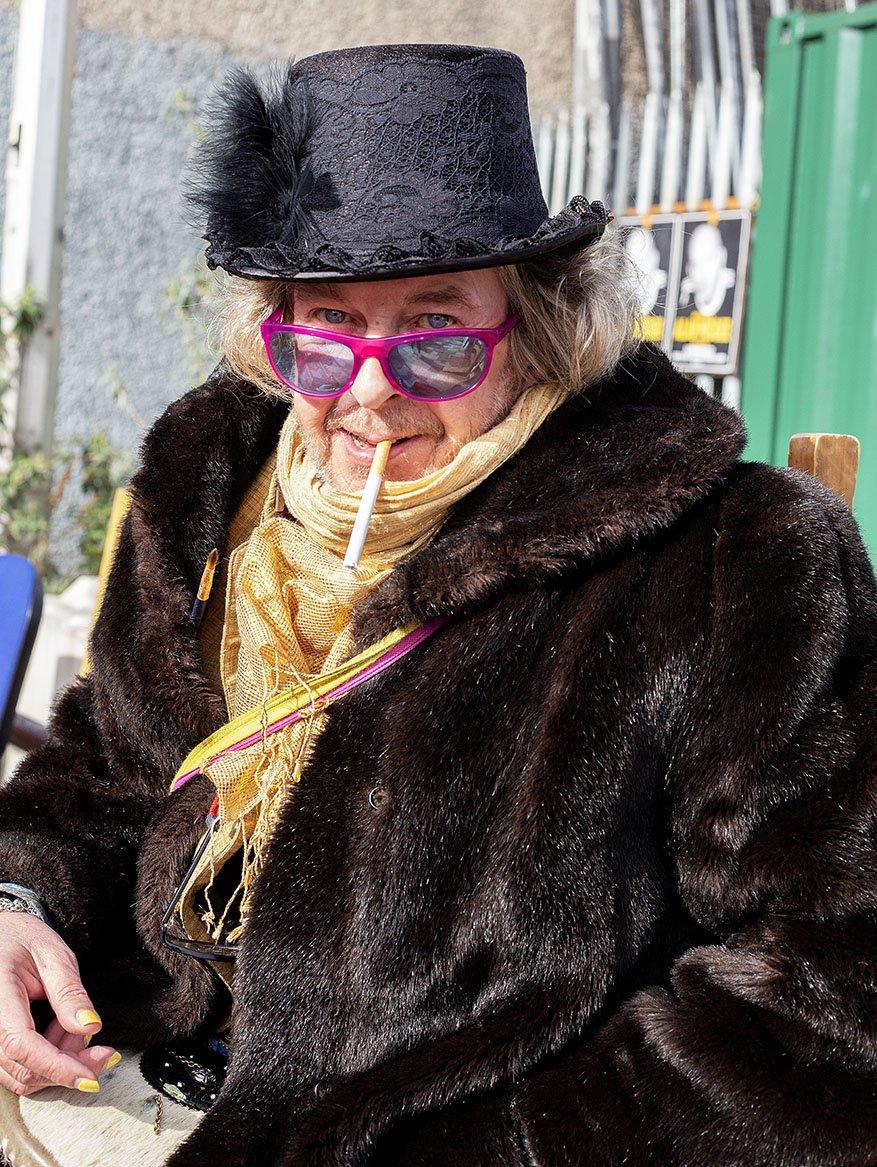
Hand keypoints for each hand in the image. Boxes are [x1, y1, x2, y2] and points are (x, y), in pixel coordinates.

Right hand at [0, 912, 120, 1095]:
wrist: (2, 936)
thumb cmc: (25, 940)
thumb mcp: (54, 955)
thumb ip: (70, 992)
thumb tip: (91, 1027)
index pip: (22, 1044)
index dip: (57, 1067)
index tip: (91, 1077)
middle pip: (23, 1067)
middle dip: (68, 1066)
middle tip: (99, 1046)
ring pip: (19, 1074)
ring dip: (57, 1064)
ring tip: (76, 1030)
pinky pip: (15, 1067)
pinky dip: (45, 1060)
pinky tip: (60, 1034)